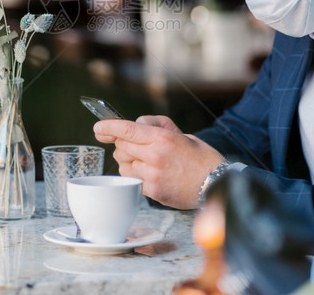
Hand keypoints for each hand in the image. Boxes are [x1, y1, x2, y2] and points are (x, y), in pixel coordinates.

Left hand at [93, 118, 223, 208]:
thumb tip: (137, 122)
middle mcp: (154, 155)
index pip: (127, 129)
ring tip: (148, 164)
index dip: (108, 127)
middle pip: (121, 147)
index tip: (98, 128)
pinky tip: (154, 177)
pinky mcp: (152, 191)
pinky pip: (133, 181)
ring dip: (129, 163)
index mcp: (162, 137)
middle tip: (136, 149)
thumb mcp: (182, 134)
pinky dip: (138, 178)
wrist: (215, 184)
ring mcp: (152, 175)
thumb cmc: (201, 158)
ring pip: (124, 166)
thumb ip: (158, 125)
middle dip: (123, 146)